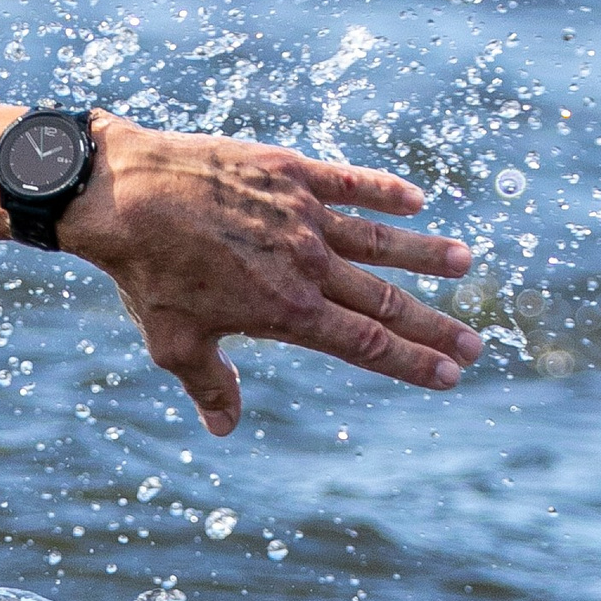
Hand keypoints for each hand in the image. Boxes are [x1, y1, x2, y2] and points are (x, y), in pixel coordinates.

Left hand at [58, 112, 482, 435]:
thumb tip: (226, 428)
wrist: (125, 197)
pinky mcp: (290, 172)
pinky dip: (384, 192)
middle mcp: (307, 265)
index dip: (411, 362)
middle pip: (385, 301)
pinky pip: (350, 183)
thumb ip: (212, 385)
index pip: (364, 345)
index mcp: (286, 312)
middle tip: (475, 345)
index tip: (448, 375)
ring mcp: (304, 215)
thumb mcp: (175, 345)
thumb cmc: (145, 276)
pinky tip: (414, 203)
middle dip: (433, 326)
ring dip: (425, 254)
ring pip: (380, 240)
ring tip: (465, 263)